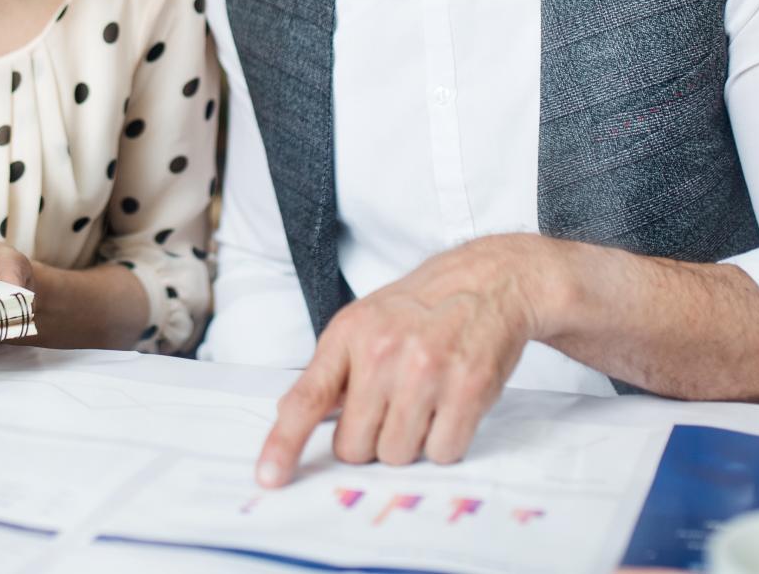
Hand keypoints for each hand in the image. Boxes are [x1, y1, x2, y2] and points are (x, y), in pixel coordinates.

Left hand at [257, 234, 555, 485]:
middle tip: (393, 407)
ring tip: (426, 401)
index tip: (269, 476)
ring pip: (396, 455)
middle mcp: (383, 352)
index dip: (284, 443)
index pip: (306, 399)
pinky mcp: (467, 390)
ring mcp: (426, 372)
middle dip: (370, 440)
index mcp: (349, 334)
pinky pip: (442, 453)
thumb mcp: (365, 322)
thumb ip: (332, 371)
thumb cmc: (422, 306)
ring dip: (410, 442)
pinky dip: (446, 441)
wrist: (489, 281)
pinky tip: (451, 406)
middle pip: (354, 447)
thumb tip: (293, 416)